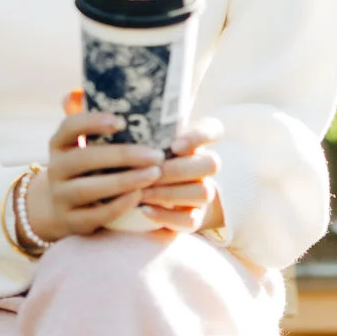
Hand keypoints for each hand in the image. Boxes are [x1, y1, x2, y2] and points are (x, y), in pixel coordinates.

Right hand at [22, 90, 164, 243]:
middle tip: (155, 154)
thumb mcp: (78, 142)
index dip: (92, 122)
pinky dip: (118, 205)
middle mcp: (56, 169)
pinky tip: (139, 196)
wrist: (56, 208)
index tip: (122, 120)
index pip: (69, 127)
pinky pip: (95, 214)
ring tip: (154, 174)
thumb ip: (84, 116)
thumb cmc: (82, 165)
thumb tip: (81, 89)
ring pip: (89, 189)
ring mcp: (61, 197)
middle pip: (84, 159)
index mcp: (59, 144)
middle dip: (122, 156)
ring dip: (124, 181)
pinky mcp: (71, 221)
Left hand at [137, 116, 224, 234]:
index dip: (200, 137)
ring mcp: (202, 192)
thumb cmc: (144, 156)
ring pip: (203, 192)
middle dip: (178, 169)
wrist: (150, 191)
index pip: (214, 129)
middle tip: (152, 172)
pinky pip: (191, 220)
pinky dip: (166, 215)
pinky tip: (144, 209)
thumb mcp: (146, 139)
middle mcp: (205, 166)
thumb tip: (122, 116)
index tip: (175, 145)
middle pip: (212, 164)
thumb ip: (146, 128)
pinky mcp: (194, 218)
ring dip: (170, 192)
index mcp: (198, 140)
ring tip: (143, 192)